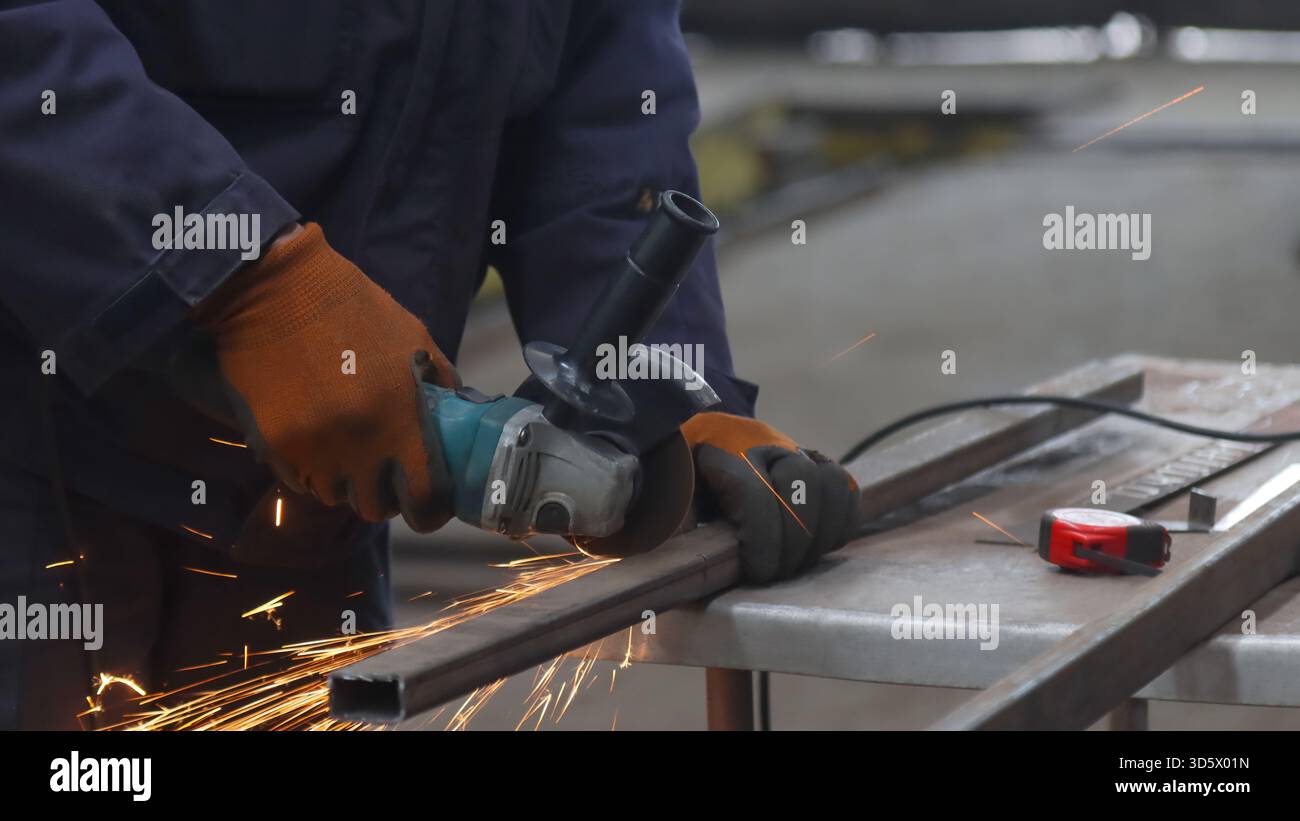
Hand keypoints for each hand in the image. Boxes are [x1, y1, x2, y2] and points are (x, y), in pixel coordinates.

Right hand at [195, 222, 457, 530]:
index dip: (431, 509)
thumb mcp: (414, 339)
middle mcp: (357, 442)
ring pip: (334, 496)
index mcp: (400, 417)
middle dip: (384, 494)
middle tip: (384, 471)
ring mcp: (311, 448)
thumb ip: (440, 385)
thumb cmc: (351, 308)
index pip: (425, 497)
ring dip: (344, 481)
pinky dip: (309, 468)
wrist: (273, 288)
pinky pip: (298, 479)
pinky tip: (314, 436)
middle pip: (376, 508)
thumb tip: (457, 420)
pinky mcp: (272, 445)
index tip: (429, 504)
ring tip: (345, 448)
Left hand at [681, 412, 859, 582]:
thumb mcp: (667, 495)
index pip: (755, 492)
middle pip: (801, 482)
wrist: (698, 439)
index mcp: (721, 451)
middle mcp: (763, 443)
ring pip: (830, 481)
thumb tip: (683, 558)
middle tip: (777, 573)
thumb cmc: (682, 477)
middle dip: (795, 539)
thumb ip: (675, 521)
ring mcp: (793, 449)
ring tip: (800, 563)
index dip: (763, 538)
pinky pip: (845, 486)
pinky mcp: (814, 462)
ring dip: (822, 530)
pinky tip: (819, 546)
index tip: (760, 571)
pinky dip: (841, 519)